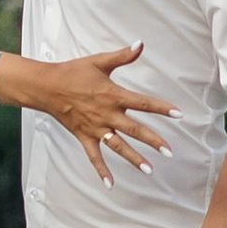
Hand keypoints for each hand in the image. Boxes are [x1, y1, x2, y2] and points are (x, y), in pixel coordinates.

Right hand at [15, 43, 169, 186]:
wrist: (47, 86)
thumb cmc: (74, 72)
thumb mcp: (99, 61)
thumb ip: (123, 56)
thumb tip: (141, 44)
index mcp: (113, 95)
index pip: (143, 103)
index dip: (162, 108)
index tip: (179, 114)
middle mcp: (107, 114)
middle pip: (134, 129)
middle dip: (153, 141)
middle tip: (169, 152)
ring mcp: (95, 128)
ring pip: (118, 146)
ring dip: (134, 159)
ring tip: (150, 170)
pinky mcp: (84, 136)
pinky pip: (94, 156)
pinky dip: (101, 170)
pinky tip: (110, 184)